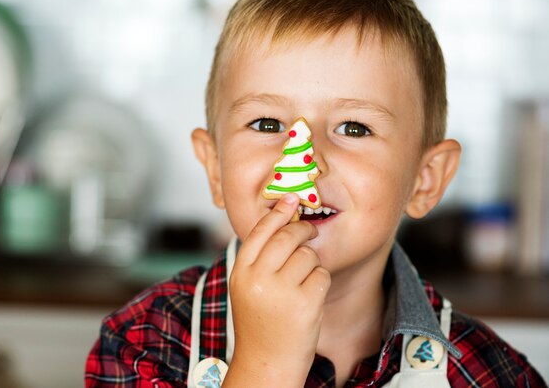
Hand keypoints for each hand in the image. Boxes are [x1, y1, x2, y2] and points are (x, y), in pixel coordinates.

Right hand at [223, 193, 330, 386]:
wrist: (266, 364)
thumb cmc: (259, 324)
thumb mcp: (247, 289)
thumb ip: (259, 260)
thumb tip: (284, 223)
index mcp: (241, 272)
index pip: (261, 230)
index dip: (278, 212)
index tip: (290, 198)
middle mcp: (258, 278)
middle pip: (288, 237)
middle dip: (303, 230)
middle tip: (309, 232)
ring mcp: (281, 291)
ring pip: (308, 255)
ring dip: (311, 264)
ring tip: (301, 284)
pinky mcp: (305, 303)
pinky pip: (321, 275)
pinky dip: (320, 282)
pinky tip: (310, 298)